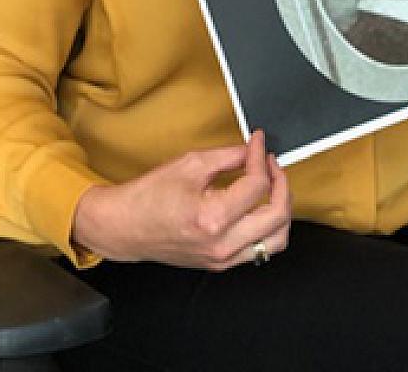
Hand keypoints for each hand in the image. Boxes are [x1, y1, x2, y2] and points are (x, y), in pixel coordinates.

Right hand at [70, 129, 290, 269]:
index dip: (261, 157)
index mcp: (213, 218)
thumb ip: (228, 156)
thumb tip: (251, 150)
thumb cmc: (149, 196)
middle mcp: (222, 244)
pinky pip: (260, 249)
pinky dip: (267, 227)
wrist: (126, 226)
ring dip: (281, 209)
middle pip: (277, 216)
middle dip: (281, 183)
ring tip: (272, 186)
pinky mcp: (221, 264)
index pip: (257, 186)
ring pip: (276, 240)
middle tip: (270, 163)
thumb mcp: (190, 164)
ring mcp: (223, 259)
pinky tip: (258, 207)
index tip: (258, 143)